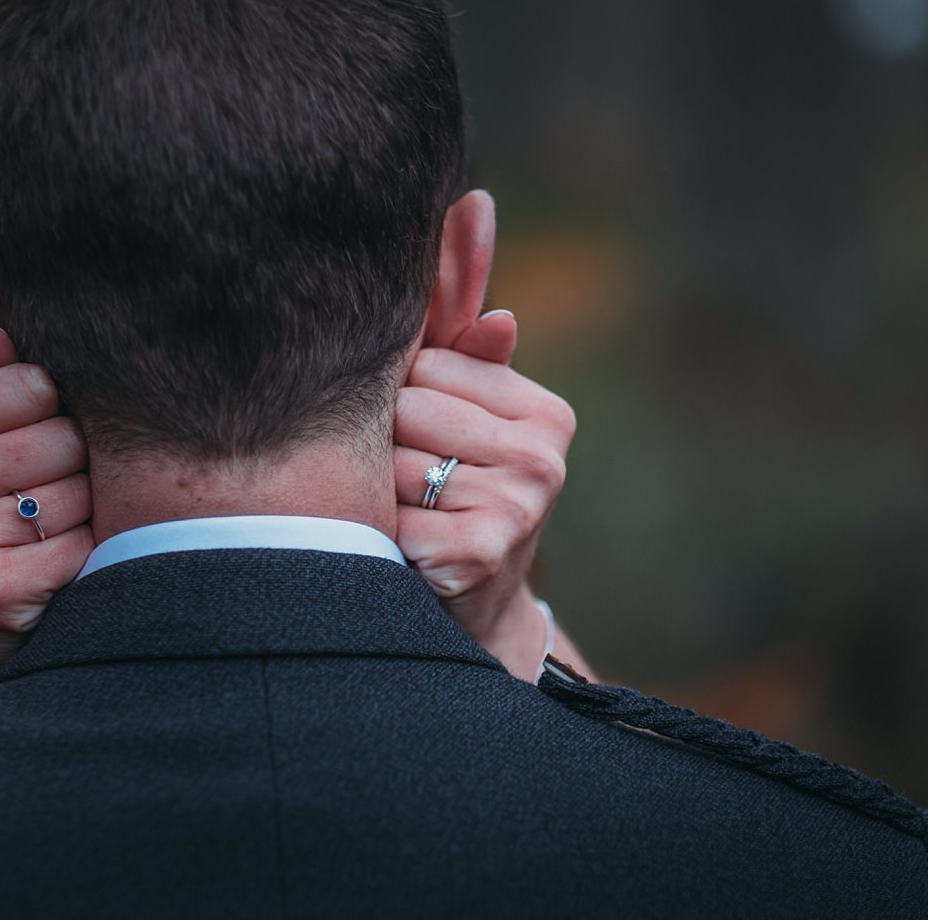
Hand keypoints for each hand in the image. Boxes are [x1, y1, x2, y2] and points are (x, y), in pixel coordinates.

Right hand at [0, 327, 92, 705]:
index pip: (33, 384)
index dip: (54, 417)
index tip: (31, 450)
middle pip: (62, 439)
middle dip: (72, 472)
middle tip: (40, 506)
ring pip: (76, 494)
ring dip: (80, 519)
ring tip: (46, 541)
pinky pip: (78, 546)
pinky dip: (82, 562)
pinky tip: (52, 576)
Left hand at [394, 310, 579, 680]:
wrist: (479, 609)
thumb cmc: (464, 501)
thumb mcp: (474, 430)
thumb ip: (471, 365)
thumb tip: (497, 317)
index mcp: (545, 416)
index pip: (431, 365)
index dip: (405, 398)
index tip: (424, 437)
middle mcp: (541, 458)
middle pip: (409, 407)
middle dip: (391, 443)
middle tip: (415, 483)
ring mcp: (516, 507)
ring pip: (394, 462)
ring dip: (382, 492)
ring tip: (408, 513)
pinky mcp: (479, 551)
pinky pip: (392, 515)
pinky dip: (384, 534)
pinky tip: (405, 548)